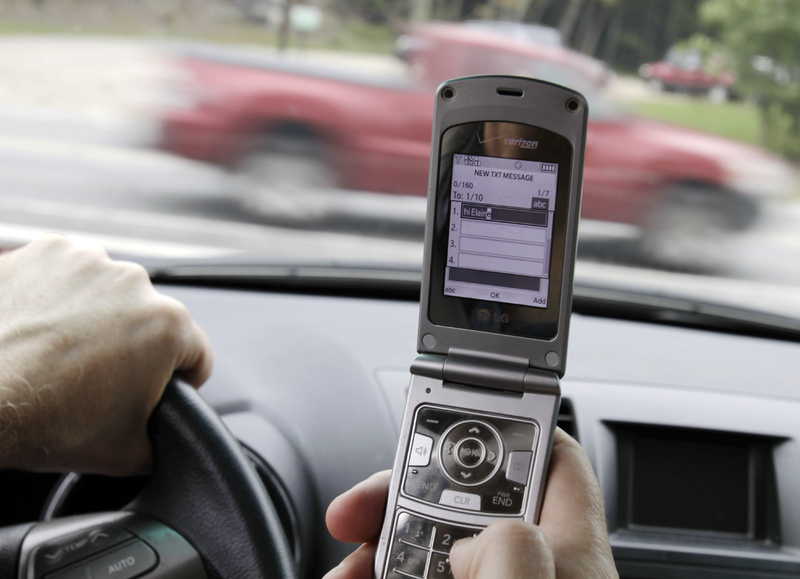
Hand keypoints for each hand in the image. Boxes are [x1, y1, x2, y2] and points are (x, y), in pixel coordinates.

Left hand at [0, 235, 213, 475]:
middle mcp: (133, 282)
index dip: (182, 380)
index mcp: (167, 325)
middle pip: (151, 319)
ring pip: (108, 294)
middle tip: (98, 380)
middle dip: (133, 347)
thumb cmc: (40, 419)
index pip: (198, 354)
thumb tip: (165, 434)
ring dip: (96, 318)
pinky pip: (66, 275)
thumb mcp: (127, 454)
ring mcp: (85, 261)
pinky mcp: (43, 252)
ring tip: (61, 353)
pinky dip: (58, 298)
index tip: (158, 390)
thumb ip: (164, 437)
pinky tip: (39, 330)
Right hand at [324, 428, 617, 578]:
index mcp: (571, 552)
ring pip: (431, 554)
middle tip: (359, 517)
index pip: (553, 459)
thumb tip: (475, 540)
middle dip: (406, 502)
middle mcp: (536, 573)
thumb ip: (511, 550)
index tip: (444, 428)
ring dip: (379, 555)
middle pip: (468, 503)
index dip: (505, 428)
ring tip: (344, 572)